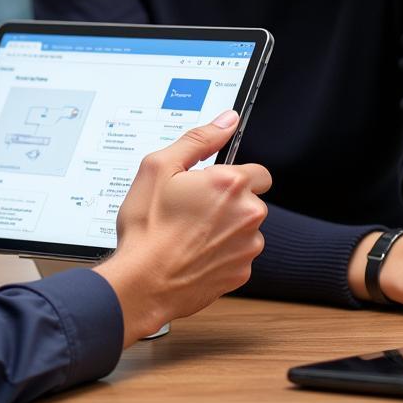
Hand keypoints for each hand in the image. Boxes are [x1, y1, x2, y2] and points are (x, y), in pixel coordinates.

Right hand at [94, 111, 270, 345]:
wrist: (143, 282)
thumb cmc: (148, 227)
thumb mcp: (159, 166)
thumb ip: (199, 139)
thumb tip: (226, 120)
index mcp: (230, 184)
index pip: (259, 170)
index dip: (232, 174)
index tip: (211, 182)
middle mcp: (248, 215)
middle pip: (250, 199)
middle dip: (227, 200)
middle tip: (190, 205)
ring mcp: (247, 247)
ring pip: (245, 227)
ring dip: (225, 226)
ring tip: (188, 230)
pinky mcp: (242, 273)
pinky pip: (237, 253)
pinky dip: (220, 251)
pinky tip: (193, 250)